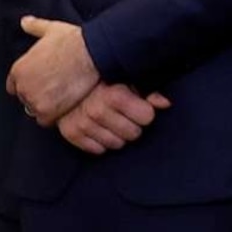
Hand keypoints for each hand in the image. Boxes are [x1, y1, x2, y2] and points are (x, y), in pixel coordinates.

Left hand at [8, 16, 99, 124]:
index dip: (31, 84)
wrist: (91, 54)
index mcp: (19, 69)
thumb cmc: (73, 41)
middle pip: (26, 99)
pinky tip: (68, 106)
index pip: (15, 86)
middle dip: (40, 96)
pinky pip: (47, 120)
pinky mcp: (47, 111)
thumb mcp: (52, 29)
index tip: (45, 83)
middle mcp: (22, 86)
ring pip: (36, 110)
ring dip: (48, 107)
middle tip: (58, 90)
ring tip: (65, 99)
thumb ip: (35, 27)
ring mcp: (34, 100)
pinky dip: (56, 115)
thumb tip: (24, 21)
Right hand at [53, 84, 168, 153]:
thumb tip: (165, 103)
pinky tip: (100, 129)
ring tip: (112, 122)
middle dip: (133, 126)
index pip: (147, 117)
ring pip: (117, 144)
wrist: (66, 83)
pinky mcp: (71, 133)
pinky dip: (101, 143)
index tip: (140, 108)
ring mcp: (82, 123)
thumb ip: (149, 91)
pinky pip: (98, 150)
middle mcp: (96, 109)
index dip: (146, 113)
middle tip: (125, 117)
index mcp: (114, 94)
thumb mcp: (128, 81)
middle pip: (134, 134)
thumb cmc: (104, 82)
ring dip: (118, 136)